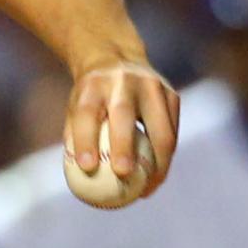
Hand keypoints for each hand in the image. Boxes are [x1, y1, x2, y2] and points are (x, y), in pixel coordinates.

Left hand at [62, 61, 178, 204]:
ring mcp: (152, 86)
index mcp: (93, 84)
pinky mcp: (172, 95)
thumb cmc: (91, 95)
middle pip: (125, 115)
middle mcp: (123, 81)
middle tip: (122, 175)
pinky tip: (156, 178)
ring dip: (157, 162)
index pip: (87, 112)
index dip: (86, 140)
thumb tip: (79, 179)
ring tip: (147, 189)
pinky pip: (172, 132)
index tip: (87, 168)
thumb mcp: (75, 107)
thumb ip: (74, 139)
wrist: (118, 58)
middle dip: (125, 146)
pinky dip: (165, 157)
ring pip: (160, 129)